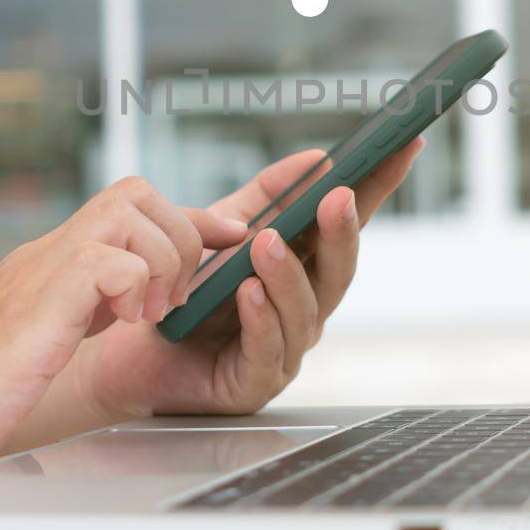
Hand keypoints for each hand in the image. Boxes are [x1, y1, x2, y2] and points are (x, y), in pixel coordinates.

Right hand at [0, 177, 247, 491]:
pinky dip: (135, 287)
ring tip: (144, 315)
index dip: (191, 217)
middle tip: (169, 299)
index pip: (133, 208)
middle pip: (138, 190)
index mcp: (54, 263)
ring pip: (133, 212)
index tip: (233, 232)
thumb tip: (126, 297)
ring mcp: (42, 268)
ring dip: (162, 263)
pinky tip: (121, 325)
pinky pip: (113, 259)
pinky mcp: (40, 297)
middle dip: (180, 237)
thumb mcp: (40, 338)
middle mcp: (48, 252)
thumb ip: (81, 307)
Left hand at [56, 137, 422, 429]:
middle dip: (342, 232)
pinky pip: (267, 350)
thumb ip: (267, 195)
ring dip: (288, 274)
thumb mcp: (221, 228)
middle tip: (339, 197)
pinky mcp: (254, 383)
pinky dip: (260, 319)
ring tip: (267, 244)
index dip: (378, 187)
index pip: (348, 224)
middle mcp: (304, 308)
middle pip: (338, 270)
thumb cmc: (182, 289)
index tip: (403, 147)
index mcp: (304, 267)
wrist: (126, 346)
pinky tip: (249, 293)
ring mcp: (286, 349)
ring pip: (304, 311)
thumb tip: (317, 158)